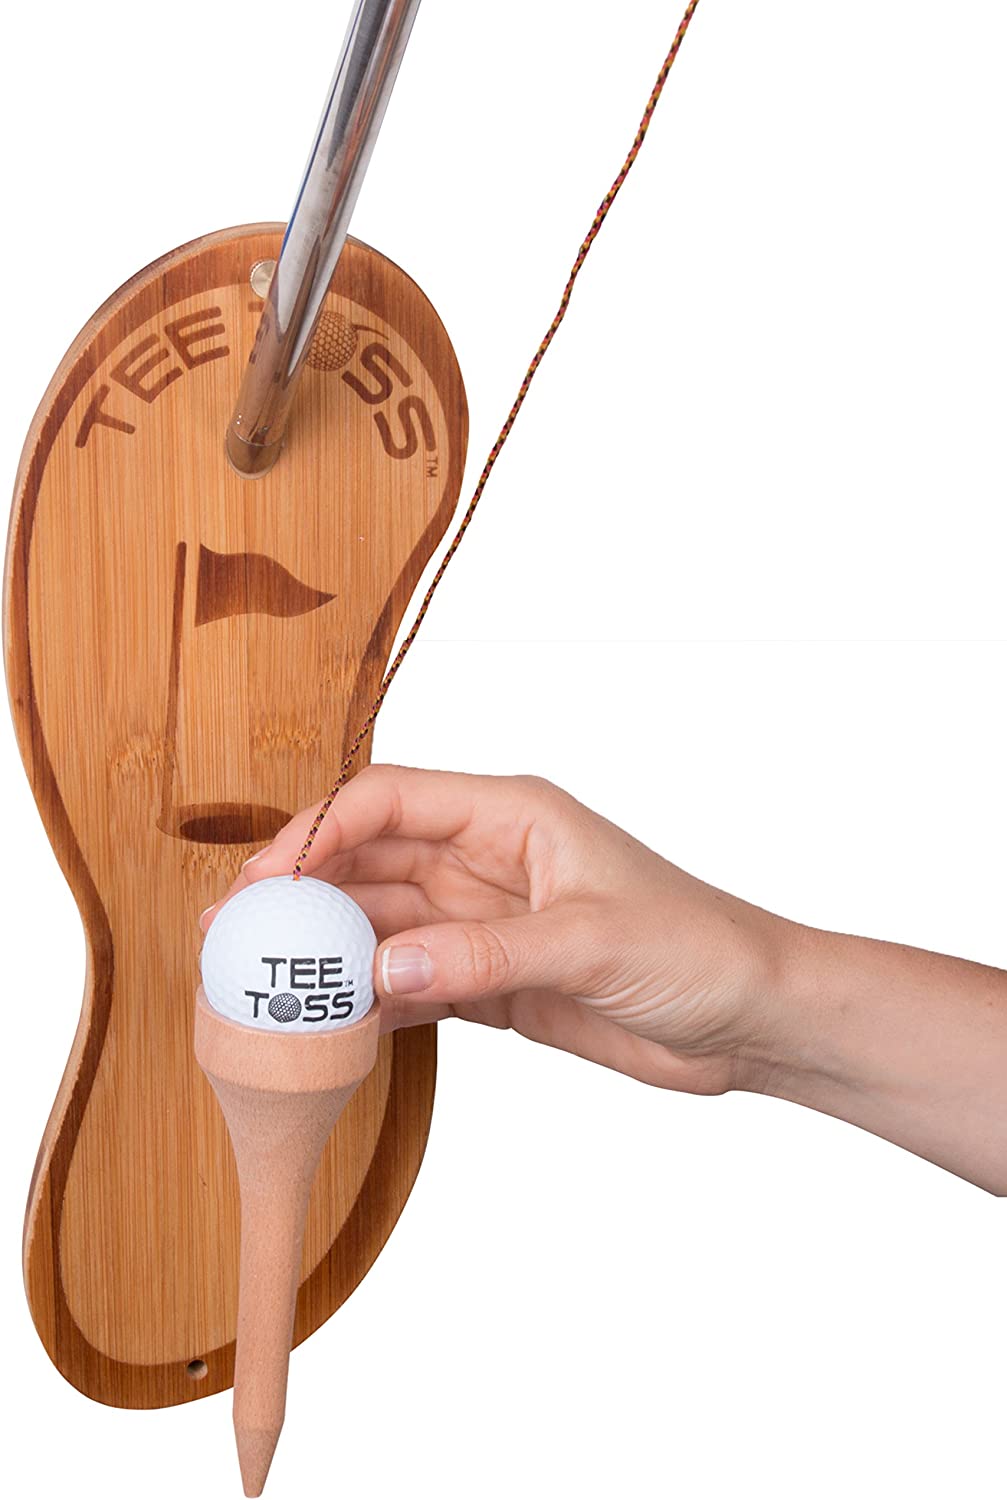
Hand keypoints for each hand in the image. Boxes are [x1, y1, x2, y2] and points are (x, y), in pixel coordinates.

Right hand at [201, 764, 788, 1094]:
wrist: (752, 1019)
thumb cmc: (699, 948)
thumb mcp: (593, 942)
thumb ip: (486, 955)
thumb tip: (383, 970)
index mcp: (511, 816)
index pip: (389, 801)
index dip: (318, 832)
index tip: (266, 882)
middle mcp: (487, 861)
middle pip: (369, 862)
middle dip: (300, 893)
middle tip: (234, 937)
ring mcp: (485, 923)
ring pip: (382, 925)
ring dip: (326, 952)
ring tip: (261, 986)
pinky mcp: (493, 981)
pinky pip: (411, 982)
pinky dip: (370, 1001)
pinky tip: (331, 1024)